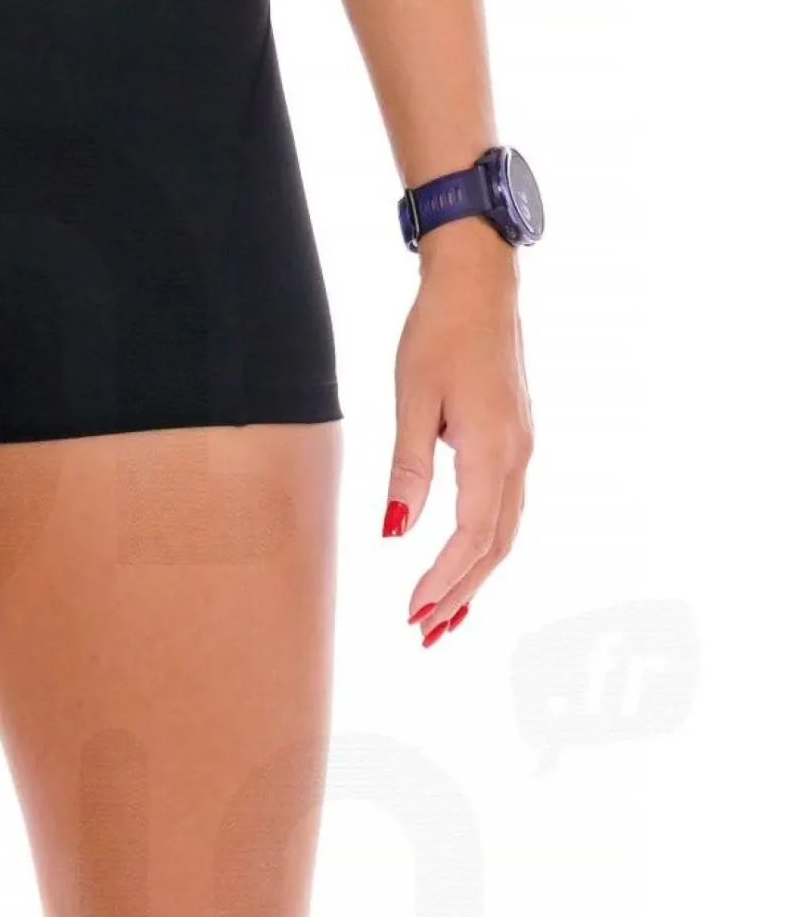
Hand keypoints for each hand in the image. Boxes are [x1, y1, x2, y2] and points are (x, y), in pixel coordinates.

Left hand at [381, 222, 532, 646]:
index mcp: (492, 450)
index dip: (443, 581)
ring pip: (504, 532)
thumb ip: (407, 471)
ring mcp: (522, 448)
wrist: (479, 282)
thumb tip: (394, 533)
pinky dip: (483, 547)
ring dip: (474, 578)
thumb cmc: (439, 332)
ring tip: (444, 617)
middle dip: (459, 593)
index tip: (412, 613)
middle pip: (494, 547)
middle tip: (424, 634)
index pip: (471, 537)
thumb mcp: (412, 401)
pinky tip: (463, 565)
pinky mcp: (516, 440)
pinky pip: (505, 509)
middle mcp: (517, 456)